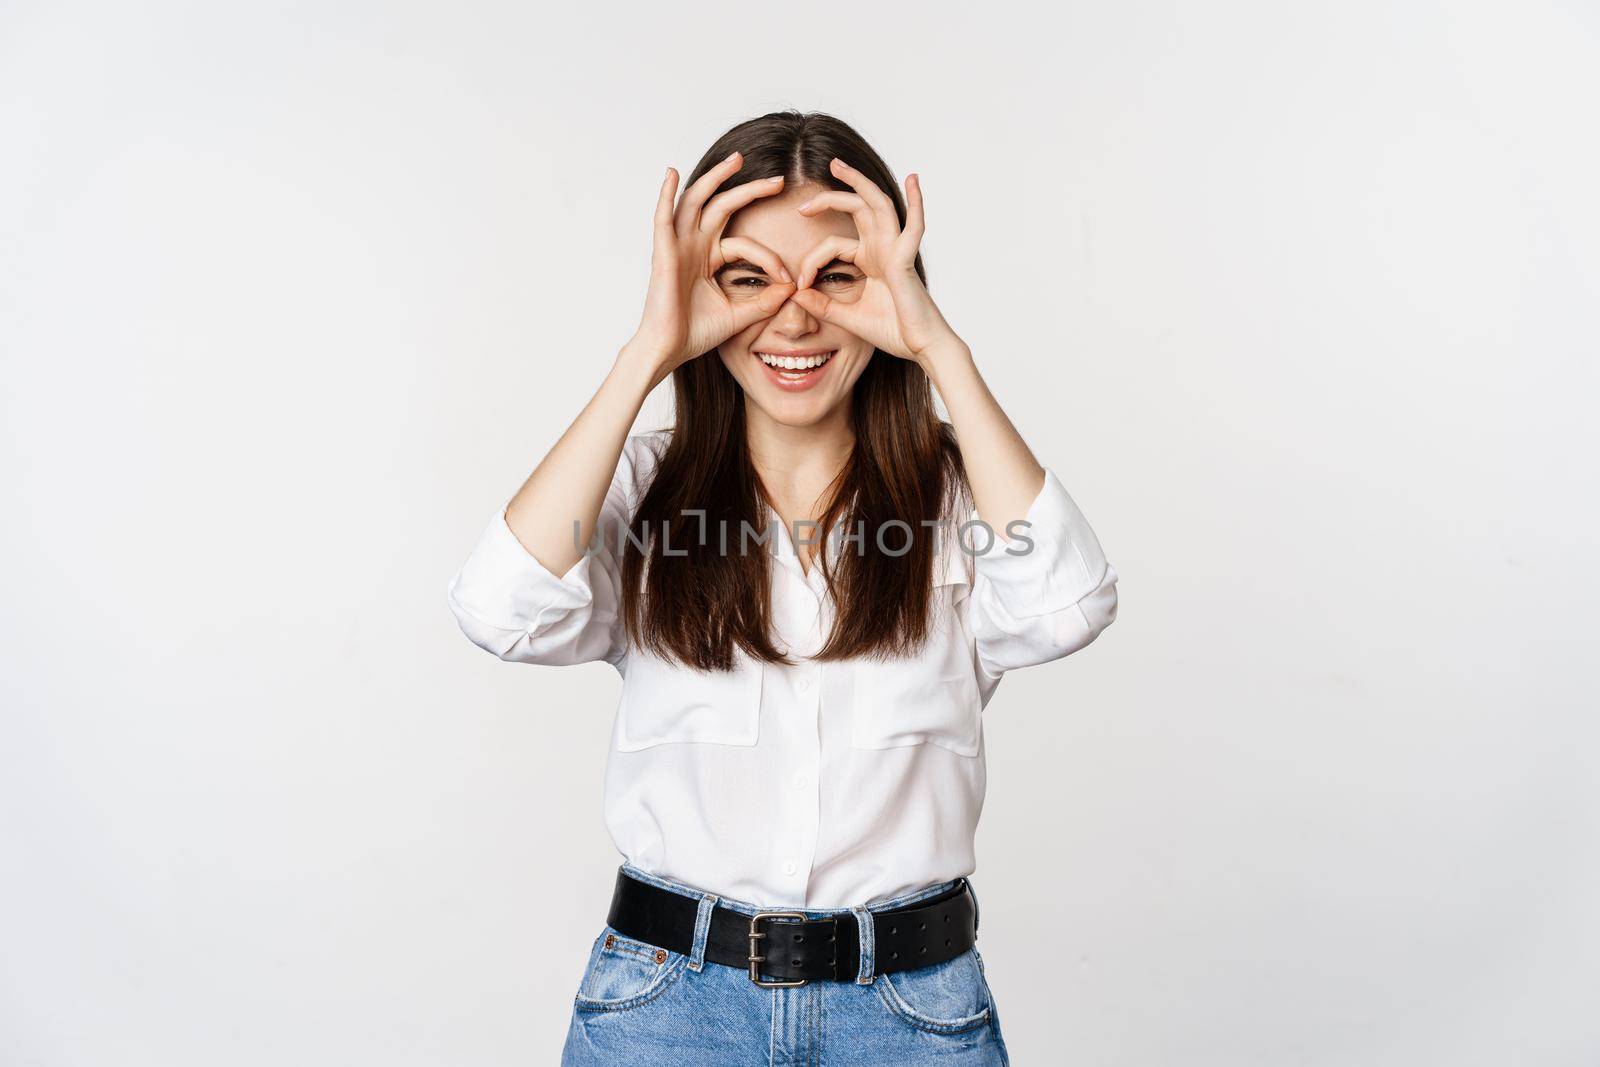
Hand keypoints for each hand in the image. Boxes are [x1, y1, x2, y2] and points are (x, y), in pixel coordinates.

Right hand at [624, 153, 796, 381]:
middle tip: (778, 179)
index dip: (769, 258)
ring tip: (736, 160)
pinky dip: (665, 194)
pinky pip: (663, 218)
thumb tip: (792, 288)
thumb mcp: (740, 315)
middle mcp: (694, 246)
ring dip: (715, 178)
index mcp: (709, 258)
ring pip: (697, 201)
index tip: (789, 278)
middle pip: (722, 205)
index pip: (745, 244)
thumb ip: (765, 302)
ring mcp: (677, 246)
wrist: (669, 350)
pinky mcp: (662, 252)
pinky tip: (672, 174)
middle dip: (749, 190)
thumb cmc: (696, 334)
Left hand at [787, 158, 962, 363]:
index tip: (798, 284)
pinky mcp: (906, 260)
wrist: (921, 347)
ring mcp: (896, 250)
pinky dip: (916, 202)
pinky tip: (913, 179)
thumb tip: (795, 294)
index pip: (832, 245)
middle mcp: (883, 249)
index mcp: (871, 260)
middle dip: (832, 194)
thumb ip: (822, 305)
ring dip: (859, 182)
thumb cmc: (893, 332)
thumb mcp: (847, 318)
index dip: (811, 261)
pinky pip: (914, 227)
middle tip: (805, 193)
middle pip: (856, 208)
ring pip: (877, 205)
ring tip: (837, 165)